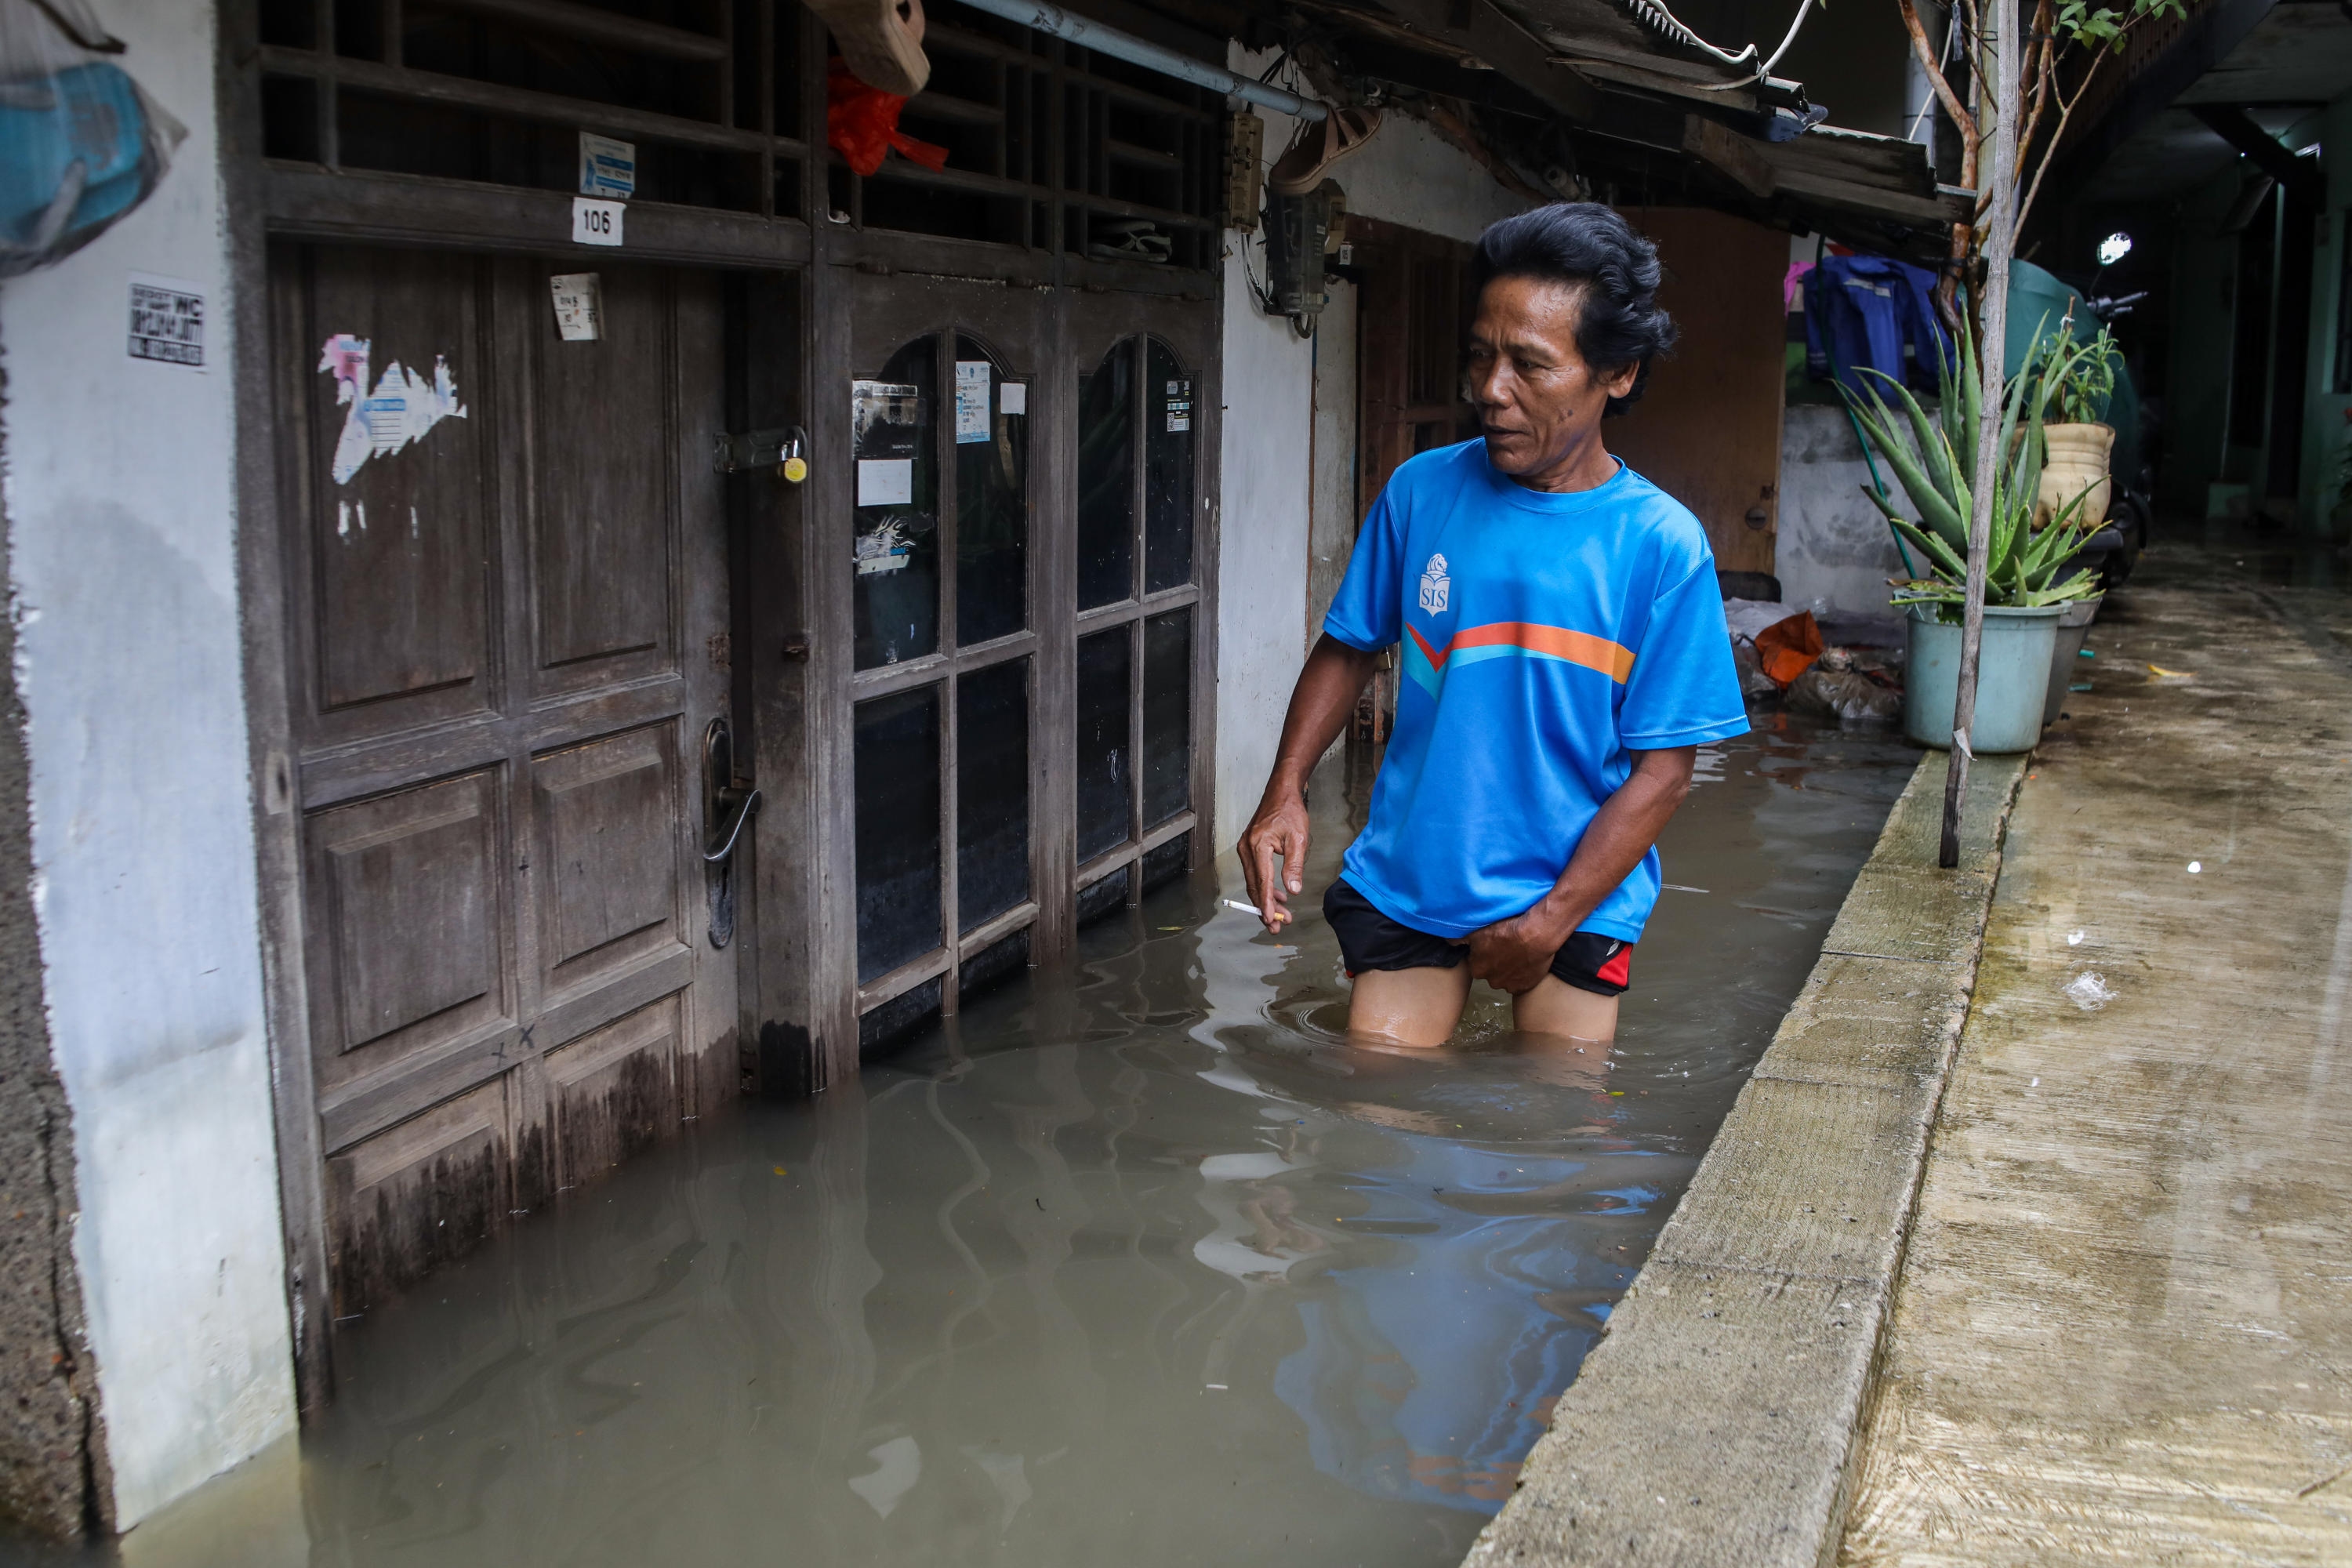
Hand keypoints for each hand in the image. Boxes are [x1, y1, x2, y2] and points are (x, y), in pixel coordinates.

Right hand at [1237, 787, 1309, 931]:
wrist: (1281, 792)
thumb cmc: (1290, 812)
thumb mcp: (1298, 839)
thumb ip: (1294, 865)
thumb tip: (1293, 890)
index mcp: (1257, 846)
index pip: (1262, 882)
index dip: (1266, 903)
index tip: (1270, 920)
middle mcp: (1246, 849)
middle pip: (1255, 886)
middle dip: (1266, 908)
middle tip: (1278, 925)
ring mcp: (1245, 849)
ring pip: (1254, 882)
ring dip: (1266, 899)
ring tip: (1281, 914)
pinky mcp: (1248, 848)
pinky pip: (1255, 874)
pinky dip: (1265, 887)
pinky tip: (1278, 895)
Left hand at [1466, 905, 1571, 994]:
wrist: (1536, 935)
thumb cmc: (1506, 930)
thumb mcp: (1477, 931)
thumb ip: (1458, 939)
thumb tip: (1448, 942)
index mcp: (1477, 969)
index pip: (1475, 962)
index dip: (1482, 953)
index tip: (1491, 944)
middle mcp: (1492, 981)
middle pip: (1491, 972)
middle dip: (1495, 963)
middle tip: (1505, 947)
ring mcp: (1510, 985)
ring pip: (1506, 977)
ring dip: (1509, 968)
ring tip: (1517, 952)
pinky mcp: (1526, 986)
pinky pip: (1521, 982)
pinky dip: (1522, 974)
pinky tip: (1526, 961)